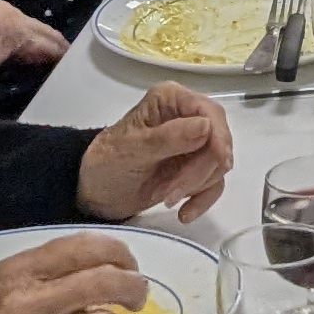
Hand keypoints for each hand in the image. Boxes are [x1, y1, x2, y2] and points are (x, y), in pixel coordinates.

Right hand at [0, 232, 146, 313]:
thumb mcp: (0, 285)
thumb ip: (46, 275)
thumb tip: (99, 271)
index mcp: (17, 274)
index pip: (84, 247)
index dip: (119, 253)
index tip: (129, 264)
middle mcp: (26, 305)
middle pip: (104, 283)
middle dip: (134, 288)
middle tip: (138, 297)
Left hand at [76, 80, 234, 221]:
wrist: (95, 193)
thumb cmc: (106, 164)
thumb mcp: (131, 150)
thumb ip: (167, 138)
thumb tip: (206, 126)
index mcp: (172, 99)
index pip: (210, 114)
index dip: (218, 138)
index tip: (218, 162)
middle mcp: (187, 116)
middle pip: (219, 141)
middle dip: (199, 171)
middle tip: (170, 193)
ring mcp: (194, 144)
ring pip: (218, 165)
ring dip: (194, 186)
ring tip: (164, 197)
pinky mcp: (195, 168)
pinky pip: (214, 184)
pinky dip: (202, 200)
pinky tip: (184, 213)